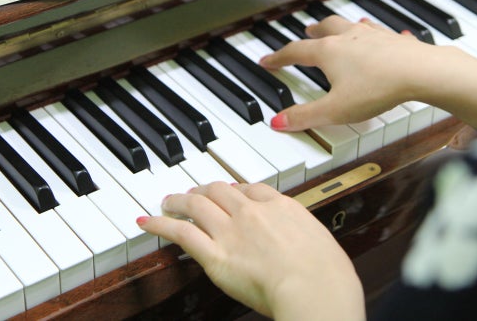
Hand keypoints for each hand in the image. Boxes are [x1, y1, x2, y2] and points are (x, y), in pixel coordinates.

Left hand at [138, 182, 364, 320]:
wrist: (315, 288)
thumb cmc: (327, 275)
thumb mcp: (323, 245)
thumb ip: (307, 240)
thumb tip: (309, 249)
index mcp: (282, 206)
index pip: (252, 188)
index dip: (236, 189)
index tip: (230, 193)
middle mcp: (253, 212)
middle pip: (220, 189)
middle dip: (204, 190)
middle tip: (195, 194)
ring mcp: (231, 231)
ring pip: (196, 204)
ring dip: (179, 200)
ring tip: (168, 201)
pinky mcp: (214, 255)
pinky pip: (180, 232)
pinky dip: (161, 224)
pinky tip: (149, 221)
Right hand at [259, 15, 438, 129]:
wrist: (420, 71)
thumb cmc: (378, 88)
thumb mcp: (335, 110)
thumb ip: (305, 116)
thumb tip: (278, 122)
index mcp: (328, 52)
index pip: (295, 52)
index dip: (278, 58)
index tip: (268, 60)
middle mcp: (347, 37)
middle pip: (324, 29)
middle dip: (312, 32)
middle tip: (306, 32)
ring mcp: (372, 35)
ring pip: (349, 25)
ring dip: (338, 26)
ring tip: (336, 28)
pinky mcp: (393, 39)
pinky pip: (377, 30)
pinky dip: (369, 30)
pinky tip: (375, 32)